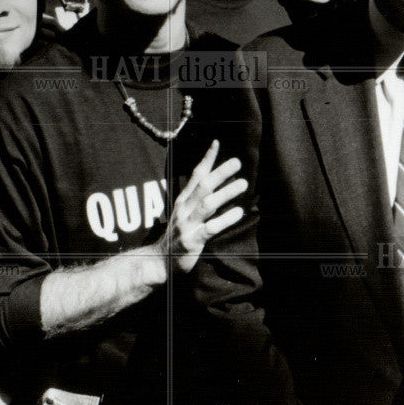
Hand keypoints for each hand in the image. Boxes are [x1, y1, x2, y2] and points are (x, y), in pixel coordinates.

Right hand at [158, 140, 247, 273]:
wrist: (160, 261)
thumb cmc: (179, 235)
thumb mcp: (185, 212)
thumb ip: (197, 197)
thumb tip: (215, 180)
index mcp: (183, 200)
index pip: (195, 175)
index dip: (207, 159)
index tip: (217, 143)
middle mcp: (184, 209)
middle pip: (203, 186)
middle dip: (220, 172)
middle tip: (237, 162)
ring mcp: (187, 225)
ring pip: (207, 204)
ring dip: (226, 192)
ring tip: (243, 184)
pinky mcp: (192, 241)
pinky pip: (210, 228)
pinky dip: (225, 219)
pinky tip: (238, 212)